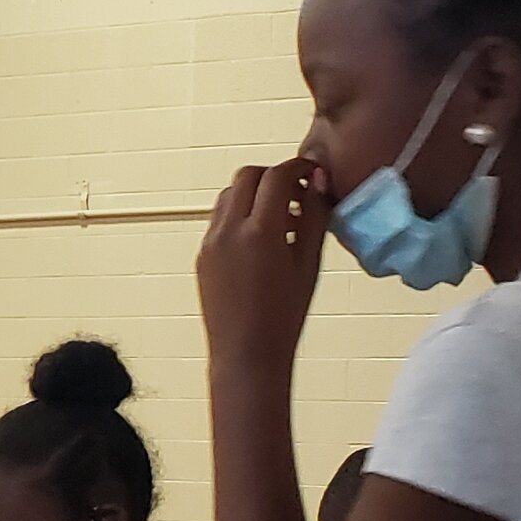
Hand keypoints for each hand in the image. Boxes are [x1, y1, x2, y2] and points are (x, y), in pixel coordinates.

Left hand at [198, 158, 330, 376]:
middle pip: (248, 176)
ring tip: (282, 219)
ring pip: (229, 195)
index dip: (299, 168)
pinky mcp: (203, 254)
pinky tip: (262, 240)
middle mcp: (229, 231)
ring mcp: (211, 242)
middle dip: (274, 176)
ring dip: (254, 194)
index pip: (277, 176)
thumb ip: (315, 217)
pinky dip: (240, 214)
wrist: (246, 353)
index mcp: (260, 232)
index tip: (313, 173)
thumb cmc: (285, 315)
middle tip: (297, 193)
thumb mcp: (309, 264)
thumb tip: (318, 182)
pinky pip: (220, 219)